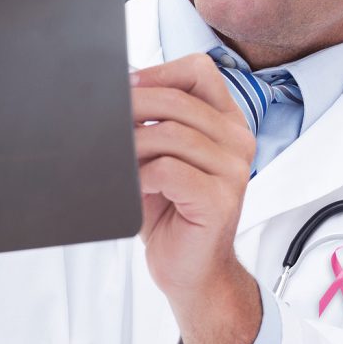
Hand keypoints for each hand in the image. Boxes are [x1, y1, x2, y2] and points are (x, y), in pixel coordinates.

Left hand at [131, 53, 260, 343]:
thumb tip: (114, 96)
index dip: (159, 72)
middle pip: (179, 101)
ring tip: (115, 161)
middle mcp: (238, 141)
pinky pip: (169, 170)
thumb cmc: (174, 214)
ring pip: (173, 134)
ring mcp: (233, 170)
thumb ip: (152, 126)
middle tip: (104, 124)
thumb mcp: (163, 159)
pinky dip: (141, 175)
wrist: (192, 272)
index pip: (200, 71)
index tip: (127, 88)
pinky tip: (133, 187)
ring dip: (133, 146)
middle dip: (133, 109)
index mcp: (228, 124)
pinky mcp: (220, 199)